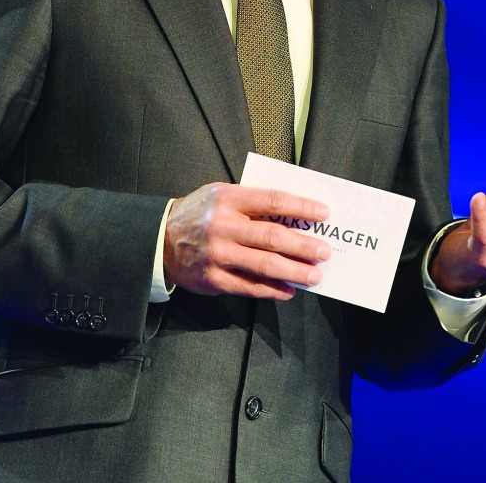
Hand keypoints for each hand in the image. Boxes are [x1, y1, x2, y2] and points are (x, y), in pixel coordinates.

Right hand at [163, 183, 331, 300]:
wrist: (160, 239)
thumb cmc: (200, 214)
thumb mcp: (221, 195)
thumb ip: (252, 203)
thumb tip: (293, 217)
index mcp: (228, 198)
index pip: (272, 201)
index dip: (300, 207)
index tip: (323, 214)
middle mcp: (223, 226)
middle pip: (272, 237)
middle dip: (303, 246)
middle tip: (324, 252)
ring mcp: (218, 255)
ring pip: (264, 265)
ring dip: (294, 272)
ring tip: (314, 275)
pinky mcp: (213, 279)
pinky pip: (249, 287)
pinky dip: (272, 290)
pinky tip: (288, 290)